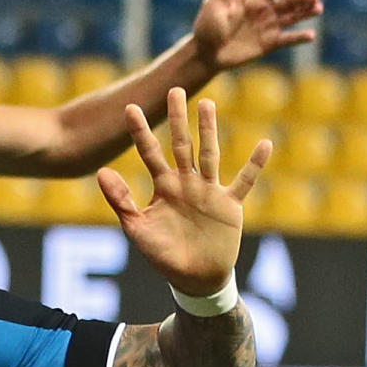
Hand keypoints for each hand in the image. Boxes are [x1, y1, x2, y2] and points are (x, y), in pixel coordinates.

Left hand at [96, 89, 268, 295]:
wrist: (193, 277)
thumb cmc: (162, 254)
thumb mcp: (137, 228)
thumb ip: (120, 200)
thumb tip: (102, 171)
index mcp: (162, 187)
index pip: (149, 153)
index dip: (140, 132)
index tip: (129, 108)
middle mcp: (186, 183)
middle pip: (181, 144)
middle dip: (177, 118)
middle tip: (175, 89)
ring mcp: (209, 190)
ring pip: (210, 154)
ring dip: (209, 131)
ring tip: (206, 105)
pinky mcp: (230, 204)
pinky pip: (244, 181)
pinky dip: (255, 165)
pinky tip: (264, 144)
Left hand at [187, 0, 323, 69]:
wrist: (204, 52)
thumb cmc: (206, 26)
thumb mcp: (215, 2)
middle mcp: (265, 10)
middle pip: (289, 1)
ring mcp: (268, 27)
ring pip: (293, 17)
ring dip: (307, 12)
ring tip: (318, 8)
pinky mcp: (269, 44)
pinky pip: (287, 39)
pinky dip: (299, 38)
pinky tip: (310, 35)